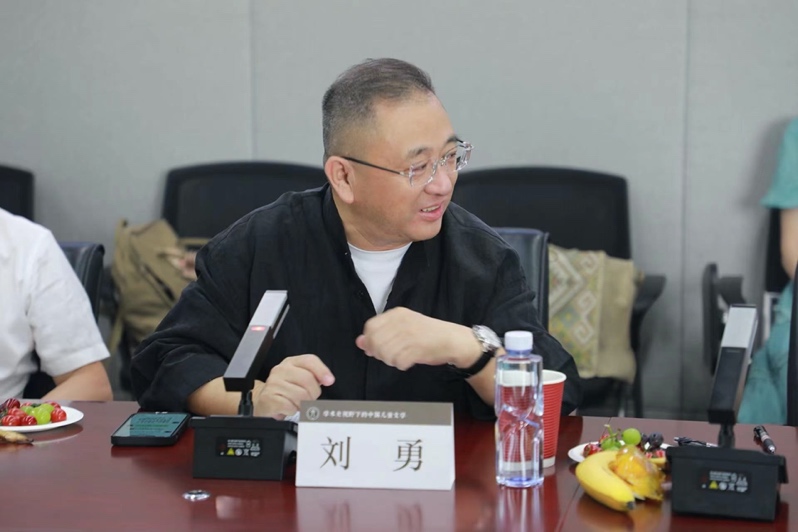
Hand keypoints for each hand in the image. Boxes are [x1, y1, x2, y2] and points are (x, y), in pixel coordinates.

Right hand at [253, 355, 334, 418]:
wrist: (264, 402)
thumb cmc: (286, 391)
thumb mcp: (300, 379)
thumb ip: (315, 376)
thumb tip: (328, 379)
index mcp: (291, 362)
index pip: (309, 360)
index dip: (322, 370)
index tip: (329, 381)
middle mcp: (280, 370)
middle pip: (307, 379)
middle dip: (313, 393)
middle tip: (309, 399)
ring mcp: (273, 384)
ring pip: (300, 395)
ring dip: (303, 405)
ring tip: (297, 404)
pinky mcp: (268, 398)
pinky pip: (290, 407)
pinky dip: (293, 411)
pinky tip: (288, 408)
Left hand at [355, 307, 481, 370]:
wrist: (452, 340)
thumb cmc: (426, 334)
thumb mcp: (402, 328)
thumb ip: (381, 334)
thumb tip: (359, 342)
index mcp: (396, 314)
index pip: (370, 327)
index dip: (369, 340)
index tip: (377, 347)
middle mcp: (401, 322)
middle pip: (375, 341)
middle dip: (379, 353)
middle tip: (390, 356)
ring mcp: (410, 334)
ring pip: (385, 353)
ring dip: (391, 360)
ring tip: (401, 358)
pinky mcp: (417, 348)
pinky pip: (399, 362)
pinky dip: (402, 365)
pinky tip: (409, 362)